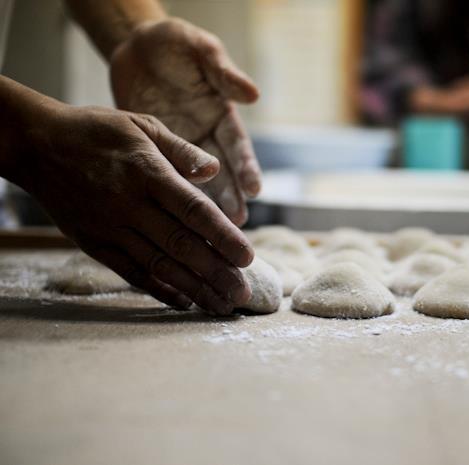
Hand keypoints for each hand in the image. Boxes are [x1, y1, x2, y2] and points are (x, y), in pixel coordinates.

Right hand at [20, 104, 253, 314]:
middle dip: (216, 273)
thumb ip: (181, 150)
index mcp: (148, 172)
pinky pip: (131, 272)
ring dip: (194, 289)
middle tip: (243, 294)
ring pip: (159, 264)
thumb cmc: (98, 132)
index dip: (223, 236)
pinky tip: (184, 302)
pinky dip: (159, 290)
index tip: (249, 258)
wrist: (36, 145)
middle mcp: (130, 204)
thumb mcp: (142, 125)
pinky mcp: (94, 243)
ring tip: (222, 306)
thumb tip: (215, 170)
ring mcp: (110, 227)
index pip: (194, 211)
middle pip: (180, 245)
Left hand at [110, 18, 260, 224]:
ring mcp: (181, 146)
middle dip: (231, 196)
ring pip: (196, 181)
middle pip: (222, 172)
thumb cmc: (174, 43)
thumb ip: (222, 73)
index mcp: (221, 113)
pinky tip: (174, 217)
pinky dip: (171, 196)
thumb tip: (253, 95)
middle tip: (237, 222)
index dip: (246, 167)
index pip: (237, 145)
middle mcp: (205, 135)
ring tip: (213, 229)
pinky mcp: (155, 151)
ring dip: (206, 205)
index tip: (254, 189)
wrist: (134, 45)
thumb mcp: (200, 50)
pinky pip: (164, 176)